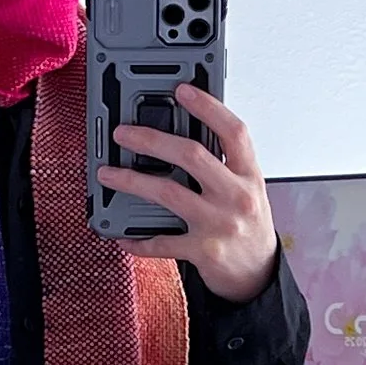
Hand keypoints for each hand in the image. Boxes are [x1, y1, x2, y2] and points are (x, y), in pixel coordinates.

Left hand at [99, 86, 280, 303]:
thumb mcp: (248, 189)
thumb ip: (224, 163)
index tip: (183, 90)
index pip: (233, 131)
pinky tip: (121, 234)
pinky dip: (138, 239)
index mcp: (250, 175)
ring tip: (108, 173)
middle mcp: (237, 196)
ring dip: (131, 180)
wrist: (257, 275)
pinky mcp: (203, 251)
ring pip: (168, 193)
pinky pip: (161, 241)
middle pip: (192, 155)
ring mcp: (219, 224)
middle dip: (152, 139)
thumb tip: (183, 134)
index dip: (208, 106)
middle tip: (124, 132)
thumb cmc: (247, 227)